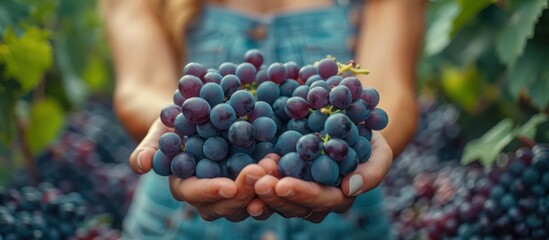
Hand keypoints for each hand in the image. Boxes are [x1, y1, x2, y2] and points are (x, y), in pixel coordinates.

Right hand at [128, 118, 270, 221]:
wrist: (200, 111)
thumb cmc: (175, 120)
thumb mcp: (160, 129)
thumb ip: (150, 147)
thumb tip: (142, 164)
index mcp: (186, 187)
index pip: (196, 196)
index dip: (211, 192)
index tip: (229, 187)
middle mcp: (211, 195)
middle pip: (227, 205)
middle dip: (244, 191)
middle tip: (260, 172)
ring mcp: (235, 188)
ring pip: (250, 201)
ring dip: (264, 188)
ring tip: (275, 166)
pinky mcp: (253, 179)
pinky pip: (266, 186)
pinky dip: (275, 178)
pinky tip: (284, 163)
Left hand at [254, 131, 392, 222]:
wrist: (348, 119)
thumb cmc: (368, 138)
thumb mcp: (380, 152)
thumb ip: (372, 172)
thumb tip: (349, 188)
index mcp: (338, 197)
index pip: (319, 200)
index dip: (301, 194)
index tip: (283, 184)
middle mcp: (314, 199)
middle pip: (292, 205)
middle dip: (274, 195)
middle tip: (258, 182)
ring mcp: (294, 187)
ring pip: (274, 198)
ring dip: (259, 190)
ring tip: (248, 175)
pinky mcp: (277, 174)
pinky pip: (262, 183)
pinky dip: (250, 180)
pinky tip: (241, 172)